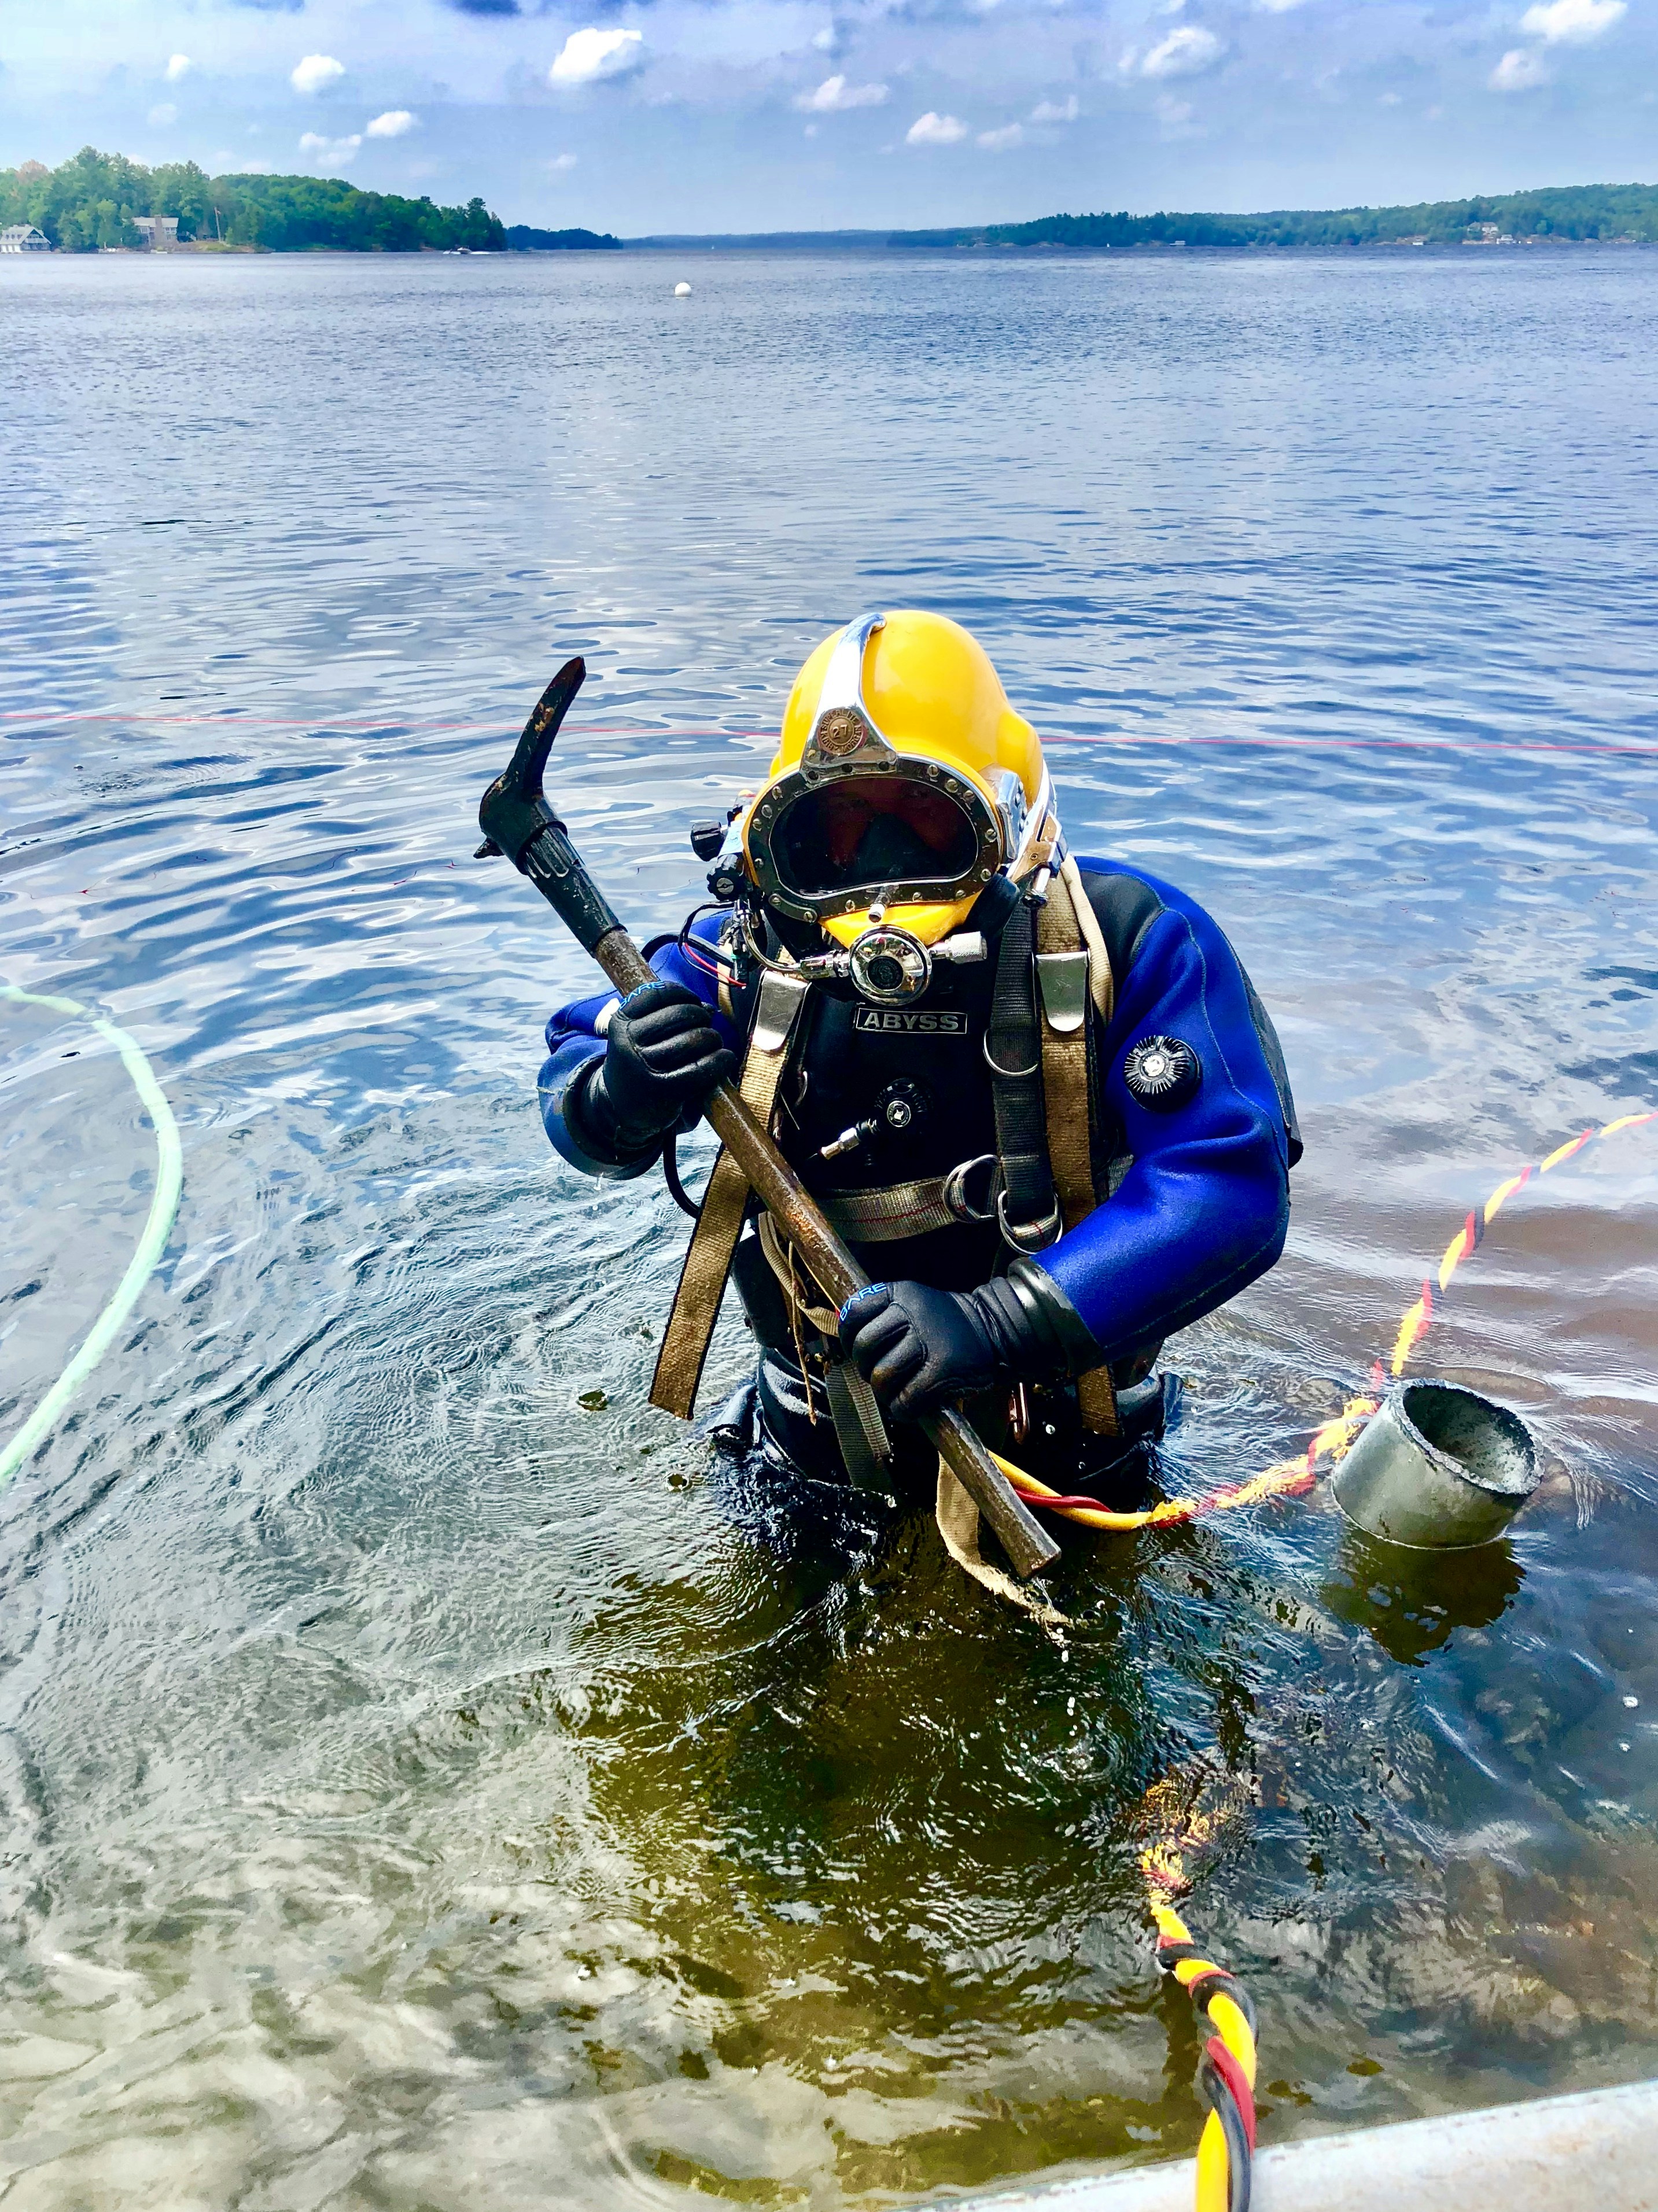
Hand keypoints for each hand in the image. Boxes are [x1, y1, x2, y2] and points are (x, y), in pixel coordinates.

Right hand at [593, 979, 737, 1148]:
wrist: (619, 1108)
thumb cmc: (639, 1063)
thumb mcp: (639, 1035)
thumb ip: (667, 1016)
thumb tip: (709, 1008)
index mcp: (621, 1021)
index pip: (659, 993)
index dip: (684, 994)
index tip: (694, 1003)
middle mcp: (628, 1041)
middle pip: (682, 1014)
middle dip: (702, 1017)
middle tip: (705, 1028)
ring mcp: (644, 1066)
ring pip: (694, 1039)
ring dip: (713, 1039)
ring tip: (713, 1045)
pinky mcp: (663, 1090)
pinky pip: (702, 1068)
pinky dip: (721, 1061)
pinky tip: (724, 1059)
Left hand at [837, 1279, 1010, 1422]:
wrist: (996, 1331)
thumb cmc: (947, 1325)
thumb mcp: (914, 1303)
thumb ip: (883, 1315)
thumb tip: (846, 1335)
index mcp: (900, 1293)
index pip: (854, 1313)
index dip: (848, 1337)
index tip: (858, 1350)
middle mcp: (911, 1313)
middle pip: (865, 1347)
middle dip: (866, 1368)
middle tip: (880, 1375)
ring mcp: (928, 1342)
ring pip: (882, 1376)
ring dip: (884, 1392)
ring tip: (897, 1391)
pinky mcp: (942, 1371)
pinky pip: (906, 1400)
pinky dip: (903, 1409)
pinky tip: (911, 1405)